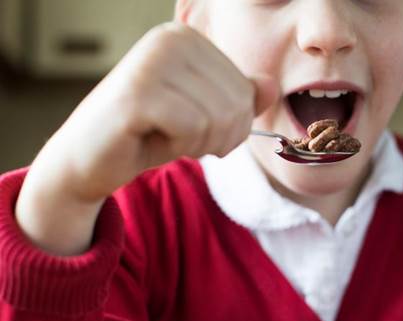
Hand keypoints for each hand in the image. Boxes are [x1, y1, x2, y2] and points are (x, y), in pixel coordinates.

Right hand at [16, 22, 277, 254]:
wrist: (90, 159)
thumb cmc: (148, 134)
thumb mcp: (203, 116)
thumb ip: (239, 98)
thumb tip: (271, 86)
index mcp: (187, 38)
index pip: (246, 90)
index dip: (233, 126)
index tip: (199, 131)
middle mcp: (169, 39)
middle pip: (237, 103)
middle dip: (218, 137)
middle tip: (183, 140)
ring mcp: (151, 61)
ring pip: (217, 117)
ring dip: (196, 143)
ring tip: (165, 136)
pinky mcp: (138, 92)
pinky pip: (192, 129)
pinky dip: (177, 147)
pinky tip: (150, 139)